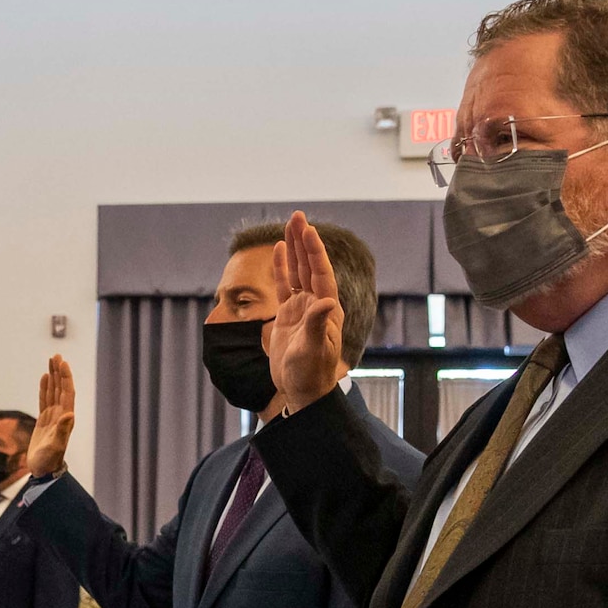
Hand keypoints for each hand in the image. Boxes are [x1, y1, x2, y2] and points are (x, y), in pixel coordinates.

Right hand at [29, 355, 75, 476]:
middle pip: (60, 388)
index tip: (62, 363)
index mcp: (65, 418)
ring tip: (51, 361)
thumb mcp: (55, 446)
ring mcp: (53, 417)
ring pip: (53, 392)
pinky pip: (45, 400)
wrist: (44, 471)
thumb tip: (70, 414)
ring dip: (53, 377)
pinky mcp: (44, 420)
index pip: (66, 393)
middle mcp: (61, 414)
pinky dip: (44, 388)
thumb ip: (62, 430)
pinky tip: (44, 378)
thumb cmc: (49, 460)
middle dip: (59, 372)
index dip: (65, 378)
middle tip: (56, 355)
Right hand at [267, 210, 345, 413]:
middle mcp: (317, 304)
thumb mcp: (314, 350)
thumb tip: (326, 302)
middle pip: (309, 266)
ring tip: (290, 225)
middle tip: (297, 216)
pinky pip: (284, 286)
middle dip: (304, 241)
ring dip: (294, 250)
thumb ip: (318, 325)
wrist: (302, 391)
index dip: (314, 250)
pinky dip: (282, 269)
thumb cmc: (312, 374)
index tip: (308, 229)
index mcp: (327, 309)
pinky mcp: (288, 316)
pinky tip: (280, 251)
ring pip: (297, 272)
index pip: (320, 272)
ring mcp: (302, 308)